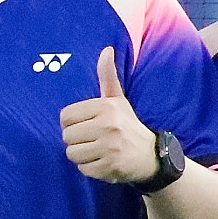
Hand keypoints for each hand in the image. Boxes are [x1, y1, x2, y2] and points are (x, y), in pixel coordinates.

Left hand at [60, 47, 163, 185]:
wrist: (152, 155)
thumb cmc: (127, 125)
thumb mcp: (118, 100)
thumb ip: (108, 76)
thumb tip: (107, 49)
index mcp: (107, 107)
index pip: (65, 117)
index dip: (72, 123)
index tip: (87, 125)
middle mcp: (108, 125)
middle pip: (66, 136)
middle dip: (77, 141)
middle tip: (94, 140)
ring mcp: (110, 147)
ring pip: (72, 154)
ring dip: (82, 156)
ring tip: (99, 150)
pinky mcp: (110, 167)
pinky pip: (82, 169)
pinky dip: (90, 168)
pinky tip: (104, 162)